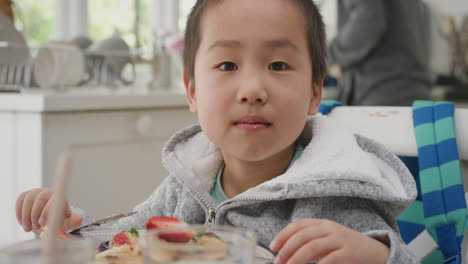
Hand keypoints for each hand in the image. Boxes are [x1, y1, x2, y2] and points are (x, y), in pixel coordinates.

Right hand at [16, 188, 82, 233]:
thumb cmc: (57, 220)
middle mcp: (48, 191)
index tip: (42, 223)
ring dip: (26, 216)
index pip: (54, 200)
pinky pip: (20, 200)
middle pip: (39, 199)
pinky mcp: (26, 194)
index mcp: (60, 197)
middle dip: (35, 215)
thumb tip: (79, 218)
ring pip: (28, 200)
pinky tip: (22, 223)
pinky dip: (19, 212)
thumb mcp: (65, 223)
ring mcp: (36, 191)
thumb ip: (71, 222)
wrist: (46, 218)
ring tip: (28, 229)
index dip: (47, 211)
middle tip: (35, 229)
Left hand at [270, 219, 388, 263]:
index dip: (283, 234)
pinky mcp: (349, 253)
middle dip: (287, 249)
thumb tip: (286, 252)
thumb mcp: (327, 239)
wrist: (376, 252)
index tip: (273, 246)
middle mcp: (330, 229)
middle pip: (303, 235)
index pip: (299, 225)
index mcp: (323, 224)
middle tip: (278, 262)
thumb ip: (309, 242)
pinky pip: (330, 259)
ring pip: (313, 246)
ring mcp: (340, 240)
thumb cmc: (346, 247)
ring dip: (297, 258)